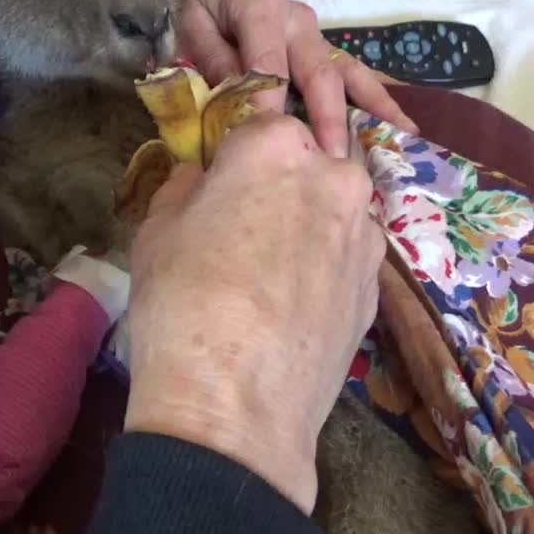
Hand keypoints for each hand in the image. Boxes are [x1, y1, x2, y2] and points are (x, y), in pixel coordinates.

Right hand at [122, 114, 384, 512]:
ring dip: (308, 226)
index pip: (257, 125)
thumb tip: (203, 181)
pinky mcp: (378, 288)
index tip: (218, 184)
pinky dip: (324, 269)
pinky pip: (346, 259)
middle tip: (243, 230)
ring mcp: (365, 235)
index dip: (234, 156)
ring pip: (333, 211)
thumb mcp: (156, 232)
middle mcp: (335, 178)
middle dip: (280, 186)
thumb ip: (186, 188)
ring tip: (269, 276)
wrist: (236, 408)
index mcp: (276, 147)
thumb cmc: (182, 305)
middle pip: (308, 164)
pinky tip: (292, 306)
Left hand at [174, 0, 417, 156]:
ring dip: (373, 108)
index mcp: (260, 6)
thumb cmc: (189, 13)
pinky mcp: (321, 49)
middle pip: (318, 72)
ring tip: (401, 139)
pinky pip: (352, 75)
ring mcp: (313, 34)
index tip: (275, 138)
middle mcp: (295, 18)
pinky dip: (377, 100)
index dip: (271, 101)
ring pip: (347, 73)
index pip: (270, 62)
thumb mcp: (190, 32)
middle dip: (327, 118)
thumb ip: (215, 65)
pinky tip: (402, 127)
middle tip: (331, 159)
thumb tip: (245, 102)